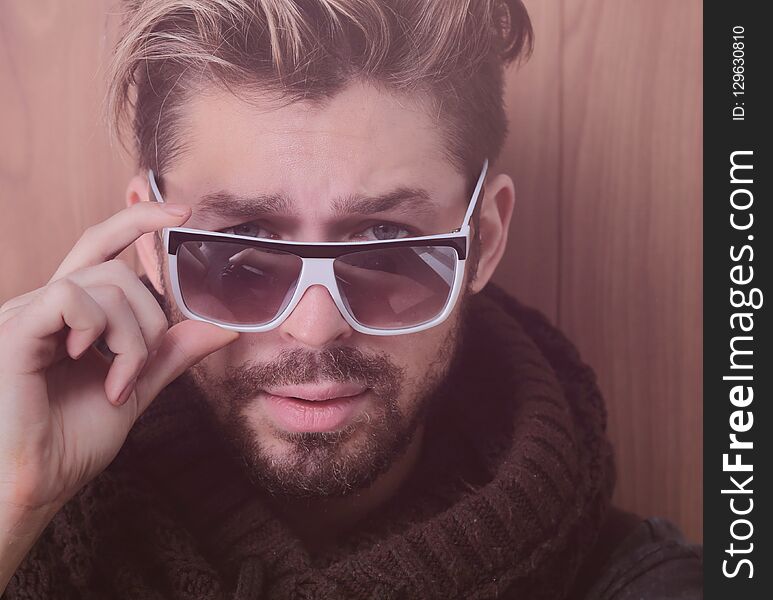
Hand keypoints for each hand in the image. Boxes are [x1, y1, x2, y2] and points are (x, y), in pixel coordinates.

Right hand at [0, 201, 238, 522]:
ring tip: (117, 381)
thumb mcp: (136, 387)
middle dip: (151, 318)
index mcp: (71, 315)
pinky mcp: (15, 331)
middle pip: (118, 270)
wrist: (31, 485)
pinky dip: (99, 330)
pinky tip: (90, 364)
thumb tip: (223, 327)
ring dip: (131, 335)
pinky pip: (71, 296)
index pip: (102, 247)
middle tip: (139, 366)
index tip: (180, 212)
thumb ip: (172, 353)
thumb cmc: (70, 440)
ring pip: (104, 282)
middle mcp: (46, 305)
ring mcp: (27, 315)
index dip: (137, 220)